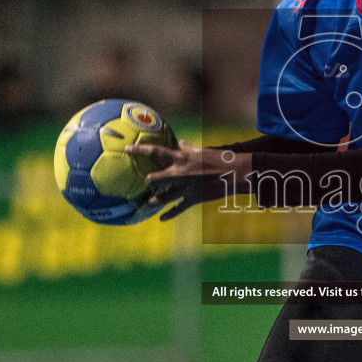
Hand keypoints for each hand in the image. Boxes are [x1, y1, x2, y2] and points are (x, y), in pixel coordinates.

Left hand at [124, 143, 250, 219]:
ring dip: (155, 200)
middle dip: (148, 180)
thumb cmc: (220, 158)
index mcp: (181, 158)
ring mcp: (186, 187)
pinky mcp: (193, 199)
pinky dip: (169, 214)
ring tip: (147, 203)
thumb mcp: (203, 150)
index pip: (156, 151)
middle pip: (156, 178)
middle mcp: (180, 173)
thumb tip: (180, 142)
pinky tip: (161, 218)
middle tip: (142, 182)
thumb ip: (188, 148)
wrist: (235, 173)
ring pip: (164, 196)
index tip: (127, 148)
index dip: (139, 149)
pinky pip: (178, 208)